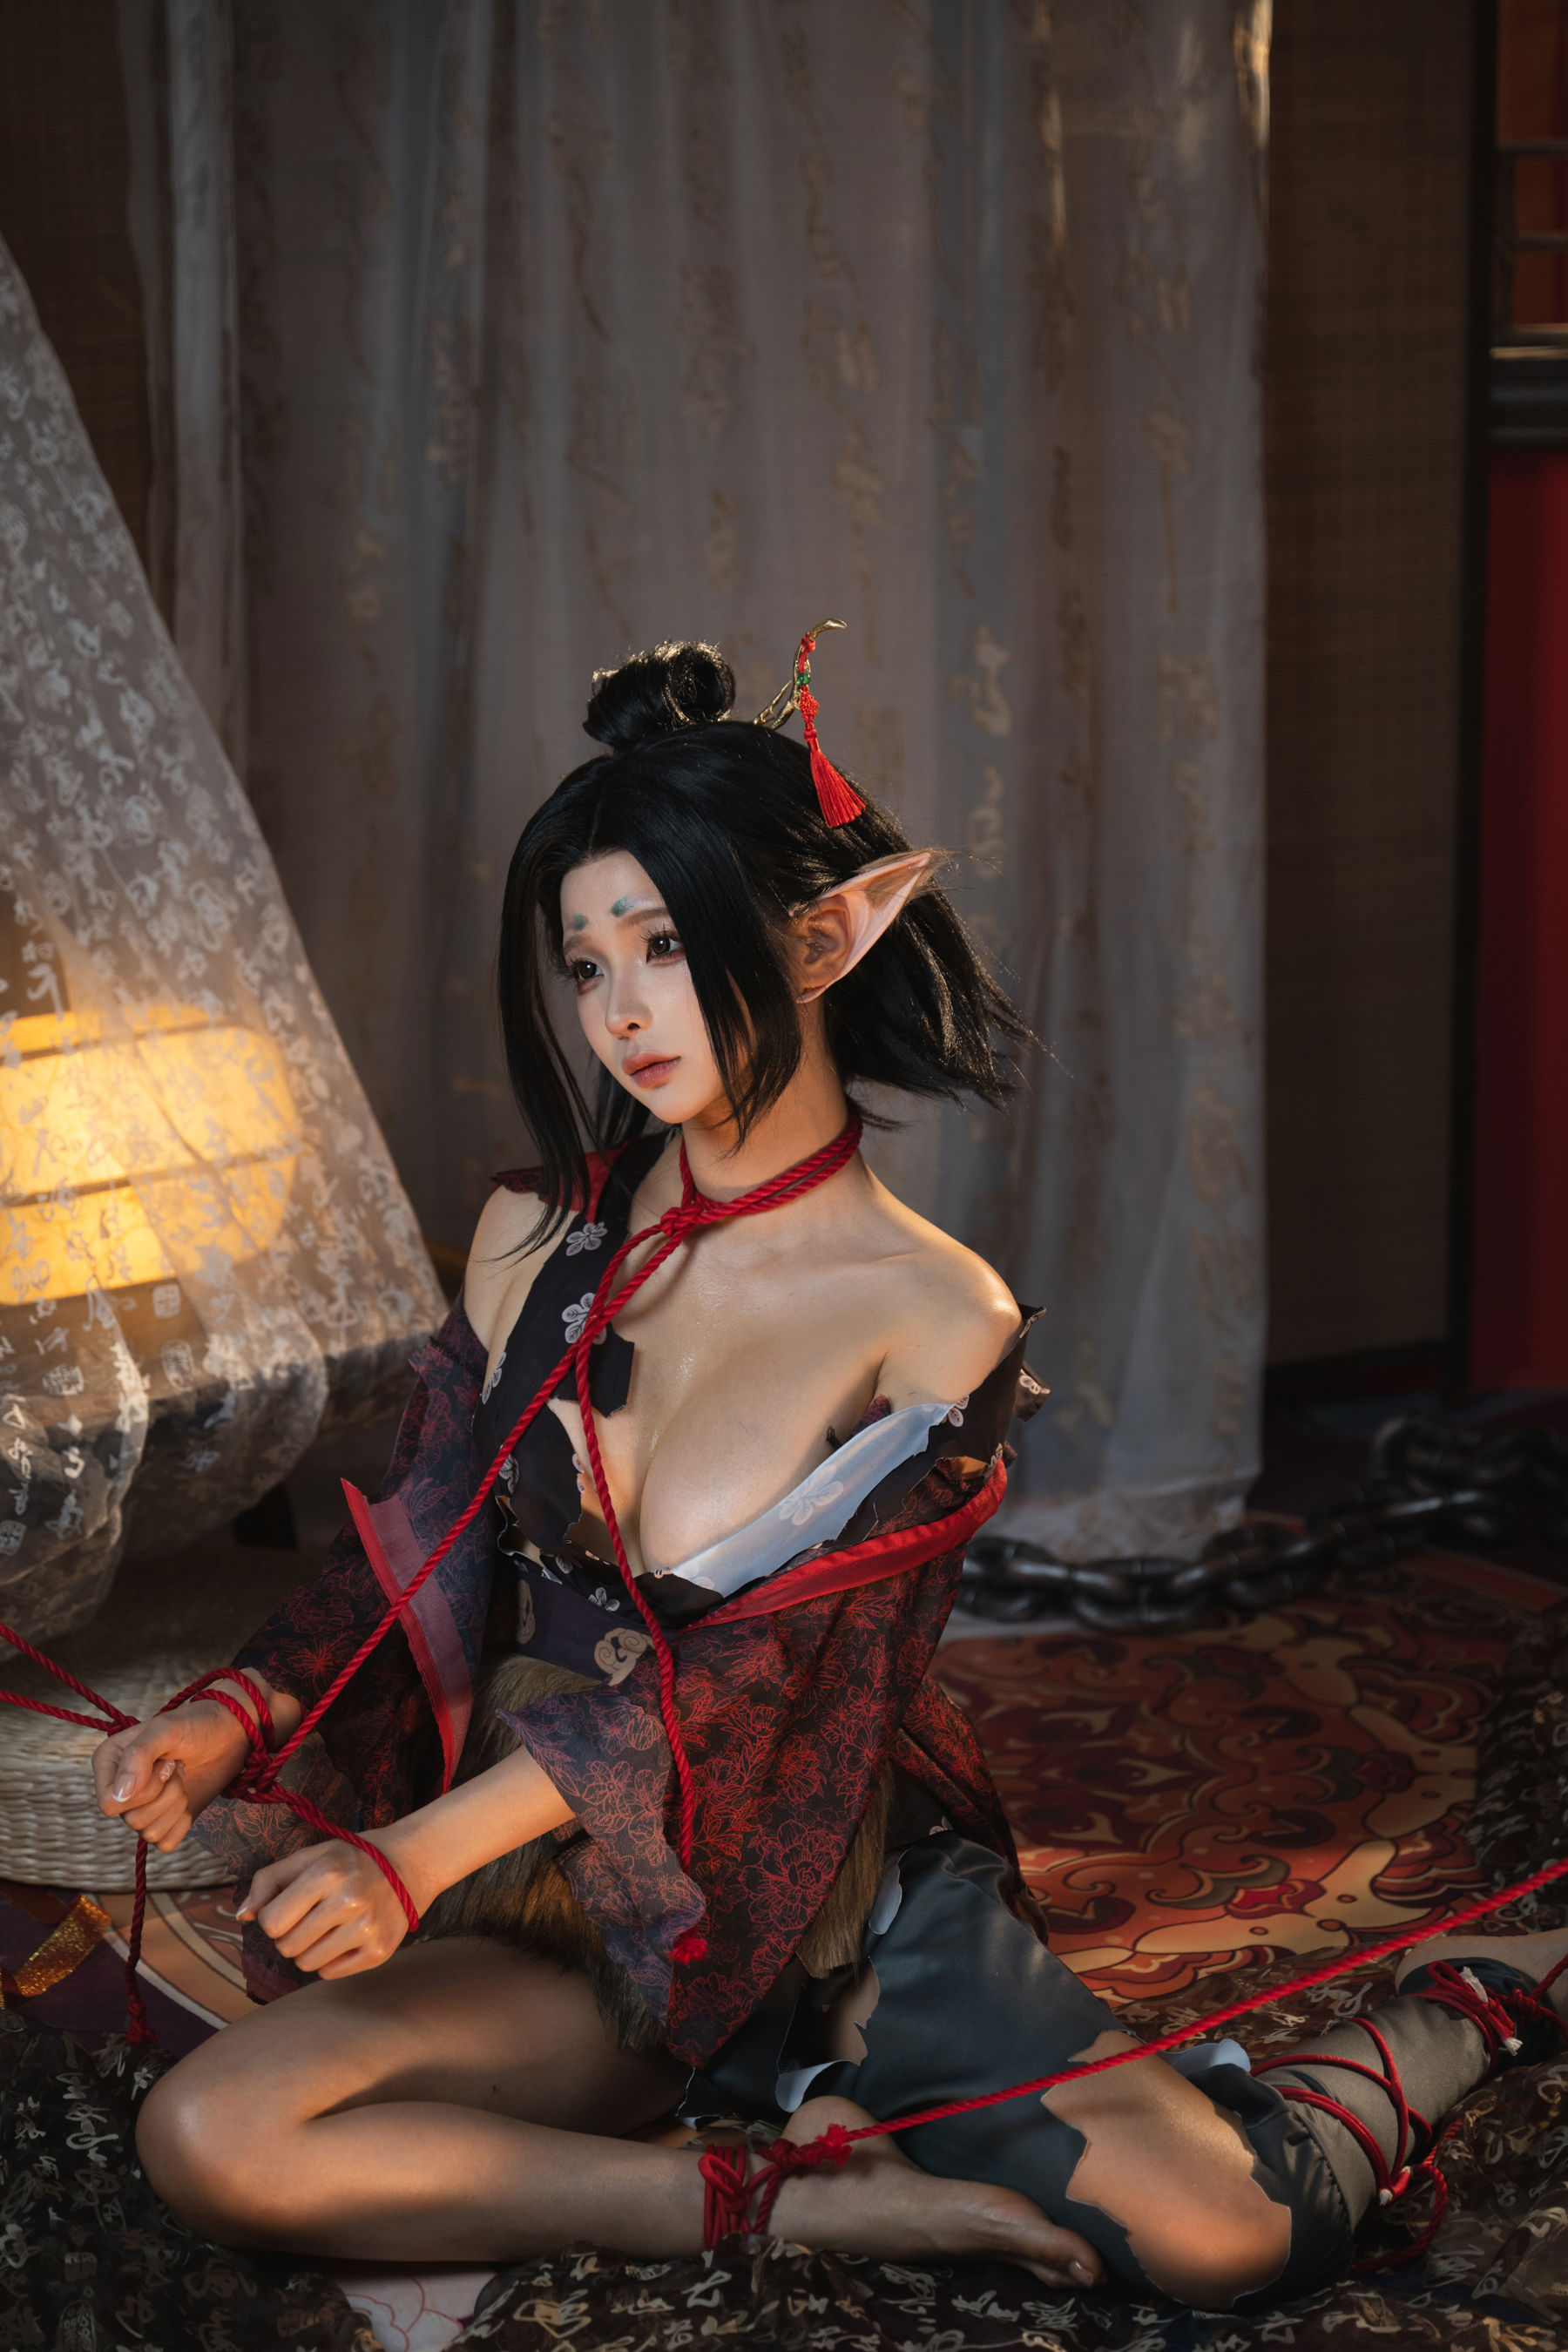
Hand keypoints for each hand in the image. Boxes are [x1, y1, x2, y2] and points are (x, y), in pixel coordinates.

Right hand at [91, 1697, 257, 1853]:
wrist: (227, 1736)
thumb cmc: (195, 1725)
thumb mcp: (166, 1728)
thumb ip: (138, 1755)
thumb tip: (120, 1795)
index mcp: (109, 1763)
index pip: (109, 1803)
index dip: (142, 1791)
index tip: (165, 1764)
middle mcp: (120, 1790)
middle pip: (131, 1819)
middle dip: (165, 1794)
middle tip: (177, 1766)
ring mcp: (141, 1807)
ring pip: (149, 1833)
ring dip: (175, 1804)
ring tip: (182, 1777)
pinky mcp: (164, 1821)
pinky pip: (165, 1842)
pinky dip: (182, 1822)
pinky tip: (188, 1797)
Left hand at [237, 1834, 414, 1977]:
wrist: (407, 1865)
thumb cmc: (348, 1861)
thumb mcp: (309, 1857)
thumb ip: (269, 1881)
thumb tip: (242, 1915)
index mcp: (327, 1873)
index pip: (271, 1922)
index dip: (274, 1917)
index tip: (290, 1907)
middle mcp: (349, 1901)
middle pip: (287, 1946)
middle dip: (290, 1935)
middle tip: (309, 1918)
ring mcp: (367, 1929)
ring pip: (306, 1964)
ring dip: (308, 1950)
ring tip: (326, 1928)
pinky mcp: (379, 1951)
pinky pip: (330, 1974)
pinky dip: (329, 1961)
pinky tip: (344, 1938)